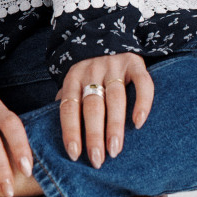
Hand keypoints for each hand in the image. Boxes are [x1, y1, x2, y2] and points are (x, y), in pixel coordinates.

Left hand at [56, 53, 153, 167]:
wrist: (109, 37)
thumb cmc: (90, 73)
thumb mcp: (74, 83)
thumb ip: (68, 104)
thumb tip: (54, 134)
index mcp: (73, 78)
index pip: (69, 106)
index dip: (70, 131)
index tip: (74, 155)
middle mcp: (92, 71)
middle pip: (92, 105)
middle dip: (93, 134)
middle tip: (97, 159)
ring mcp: (114, 66)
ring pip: (115, 98)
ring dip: (114, 126)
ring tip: (115, 150)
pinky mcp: (135, 62)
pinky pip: (142, 82)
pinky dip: (142, 102)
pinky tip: (139, 122)